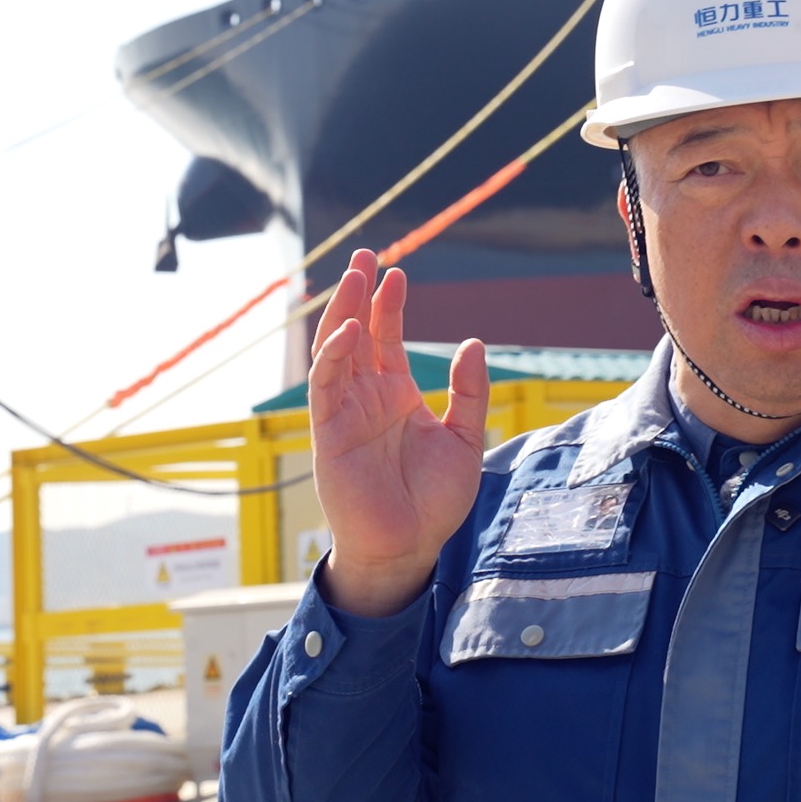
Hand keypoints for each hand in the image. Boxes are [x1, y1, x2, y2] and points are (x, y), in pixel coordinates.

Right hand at [308, 249, 488, 615]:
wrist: (411, 546)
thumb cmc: (434, 499)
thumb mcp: (465, 438)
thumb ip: (469, 391)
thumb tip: (473, 342)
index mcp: (397, 396)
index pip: (387, 338)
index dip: (390, 305)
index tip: (397, 272)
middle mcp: (367, 398)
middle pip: (357, 334)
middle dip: (359, 294)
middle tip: (366, 255)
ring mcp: (346, 414)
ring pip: (336, 352)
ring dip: (343, 313)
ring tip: (356, 277)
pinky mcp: (329, 435)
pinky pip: (326, 388)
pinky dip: (335, 357)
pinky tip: (351, 331)